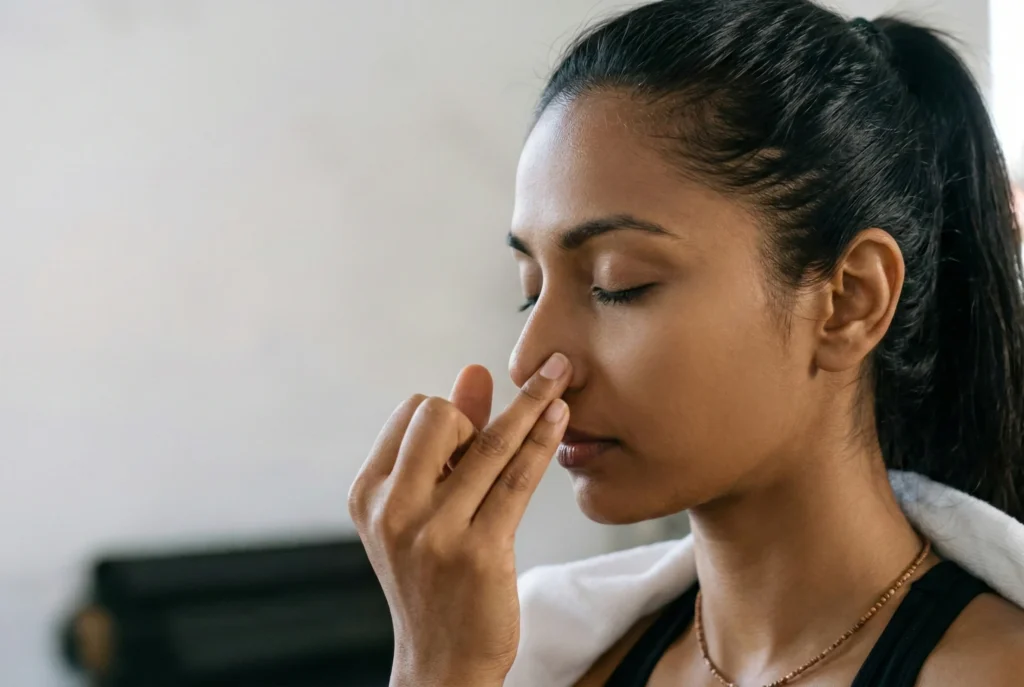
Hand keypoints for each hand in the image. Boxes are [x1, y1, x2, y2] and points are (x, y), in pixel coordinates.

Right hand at [348, 354, 571, 685]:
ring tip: (560, 373)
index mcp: (369, 494)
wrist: (443, 661)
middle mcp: (393, 510)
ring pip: (489, 443)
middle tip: (495, 437)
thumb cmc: (435, 577)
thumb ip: (447, 440)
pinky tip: (560, 415)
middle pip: (438, 415)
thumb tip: (475, 371)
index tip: (469, 433)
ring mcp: (435, 532)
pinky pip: (518, 478)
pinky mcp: (479, 552)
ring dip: (531, 401)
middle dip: (474, 412)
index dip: (447, 413)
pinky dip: (542, 440)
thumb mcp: (424, 509)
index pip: (409, 413)